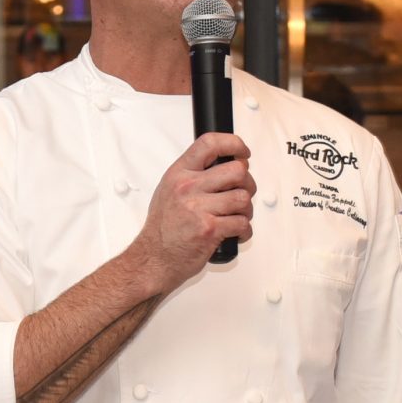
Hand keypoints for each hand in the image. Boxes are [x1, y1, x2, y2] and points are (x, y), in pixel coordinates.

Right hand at [126, 133, 253, 291]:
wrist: (154, 258)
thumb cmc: (163, 228)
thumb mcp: (169, 190)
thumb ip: (192, 175)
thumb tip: (222, 166)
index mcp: (179, 174)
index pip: (210, 144)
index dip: (233, 144)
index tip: (242, 153)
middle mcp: (188, 187)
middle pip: (237, 171)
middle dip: (247, 183)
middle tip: (242, 192)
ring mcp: (199, 208)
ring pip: (243, 198)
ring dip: (246, 209)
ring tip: (237, 216)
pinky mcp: (210, 229)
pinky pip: (242, 223)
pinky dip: (245, 230)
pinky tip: (236, 232)